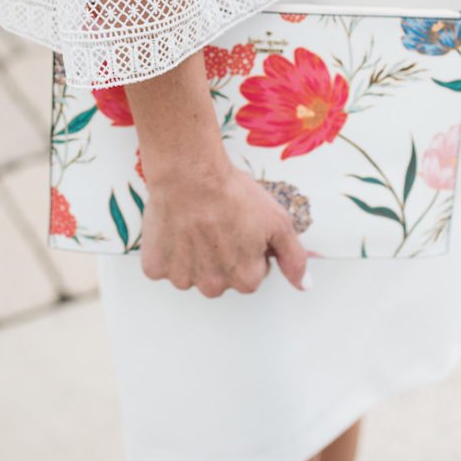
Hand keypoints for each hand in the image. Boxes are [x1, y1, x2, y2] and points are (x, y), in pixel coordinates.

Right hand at [139, 150, 310, 297]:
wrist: (190, 173)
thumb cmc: (233, 194)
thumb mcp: (278, 222)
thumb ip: (294, 258)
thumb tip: (304, 286)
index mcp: (246, 279)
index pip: (253, 272)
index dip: (250, 248)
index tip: (242, 226)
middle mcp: (214, 286)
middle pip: (222, 276)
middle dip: (223, 255)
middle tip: (220, 223)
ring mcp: (183, 278)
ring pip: (193, 272)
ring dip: (195, 253)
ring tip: (197, 222)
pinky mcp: (156, 266)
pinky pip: (165, 265)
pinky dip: (169, 249)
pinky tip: (177, 226)